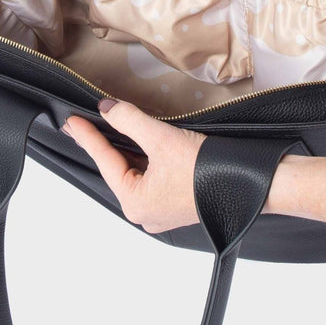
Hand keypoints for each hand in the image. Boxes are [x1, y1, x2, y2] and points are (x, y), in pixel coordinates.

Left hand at [62, 100, 205, 233]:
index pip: (104, 161)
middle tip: (86, 124)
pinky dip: (146, 161)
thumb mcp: (161, 138)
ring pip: (136, 174)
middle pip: (119, 170)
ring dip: (129, 151)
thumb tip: (107, 110)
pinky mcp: (176, 205)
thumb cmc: (209, 170)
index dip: (88, 137)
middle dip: (107, 145)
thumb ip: (129, 121)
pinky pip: (152, 180)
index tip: (72, 122)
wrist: (253, 183)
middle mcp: (145, 213)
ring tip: (114, 130)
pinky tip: (142, 145)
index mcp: (135, 203)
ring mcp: (161, 212)